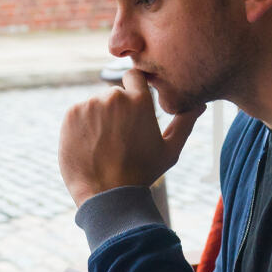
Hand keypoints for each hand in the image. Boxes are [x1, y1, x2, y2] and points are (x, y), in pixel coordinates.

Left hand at [58, 69, 203, 206]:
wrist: (107, 195)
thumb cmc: (142, 174)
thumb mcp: (170, 150)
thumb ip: (184, 123)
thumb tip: (200, 104)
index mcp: (140, 101)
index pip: (134, 76)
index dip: (133, 90)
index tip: (131, 108)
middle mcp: (114, 97)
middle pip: (114, 94)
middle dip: (116, 111)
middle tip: (119, 139)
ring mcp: (90, 105)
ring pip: (95, 104)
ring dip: (98, 119)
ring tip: (104, 146)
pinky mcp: (71, 114)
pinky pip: (78, 113)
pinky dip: (81, 126)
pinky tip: (89, 146)